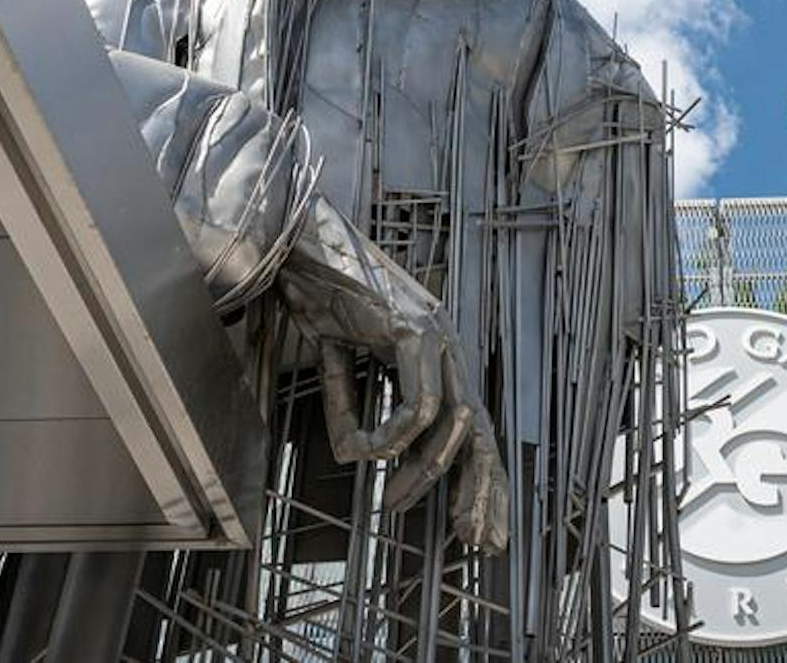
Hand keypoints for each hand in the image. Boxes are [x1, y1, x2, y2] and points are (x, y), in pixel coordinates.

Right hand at [278, 198, 509, 553]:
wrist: (302, 247)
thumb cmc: (320, 295)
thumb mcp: (342, 362)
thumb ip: (356, 405)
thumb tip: (358, 456)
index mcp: (437, 356)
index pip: (473, 428)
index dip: (479, 479)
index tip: (474, 526)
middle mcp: (447, 348)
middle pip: (484, 433)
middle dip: (483, 490)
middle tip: (475, 538)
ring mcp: (438, 338)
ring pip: (455, 425)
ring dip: (424, 472)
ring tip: (392, 502)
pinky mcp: (417, 332)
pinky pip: (417, 405)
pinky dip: (390, 436)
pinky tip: (363, 451)